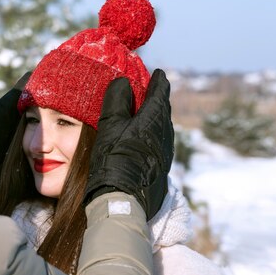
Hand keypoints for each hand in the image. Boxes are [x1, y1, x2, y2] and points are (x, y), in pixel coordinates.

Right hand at [84, 69, 173, 218]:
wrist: (123, 200)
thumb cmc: (113, 159)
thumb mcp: (110, 125)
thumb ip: (117, 101)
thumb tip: (124, 82)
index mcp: (154, 120)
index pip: (160, 93)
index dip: (158, 81)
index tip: (157, 74)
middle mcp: (165, 135)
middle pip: (164, 111)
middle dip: (158, 99)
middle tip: (150, 91)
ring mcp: (166, 153)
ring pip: (163, 128)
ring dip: (155, 118)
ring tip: (145, 114)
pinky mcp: (162, 168)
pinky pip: (160, 143)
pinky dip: (153, 134)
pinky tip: (143, 140)